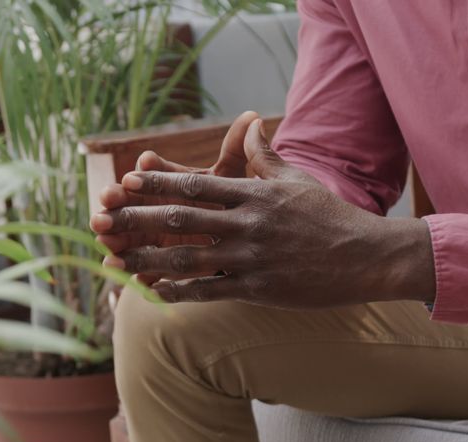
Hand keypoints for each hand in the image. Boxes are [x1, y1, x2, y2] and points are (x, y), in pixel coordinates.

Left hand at [90, 117, 435, 307]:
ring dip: (146, 259)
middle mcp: (247, 223)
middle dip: (136, 220)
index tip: (126, 180)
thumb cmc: (330, 216)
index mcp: (254, 194)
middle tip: (101, 220)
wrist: (366, 256)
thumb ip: (265, 155)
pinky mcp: (258, 288)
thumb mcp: (296, 179)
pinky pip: (209, 290)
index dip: (157, 183)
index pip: (196, 185)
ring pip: (187, 258)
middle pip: (180, 220)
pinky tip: (152, 293)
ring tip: (114, 260)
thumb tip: (250, 124)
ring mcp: (251, 257)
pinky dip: (178, 292)